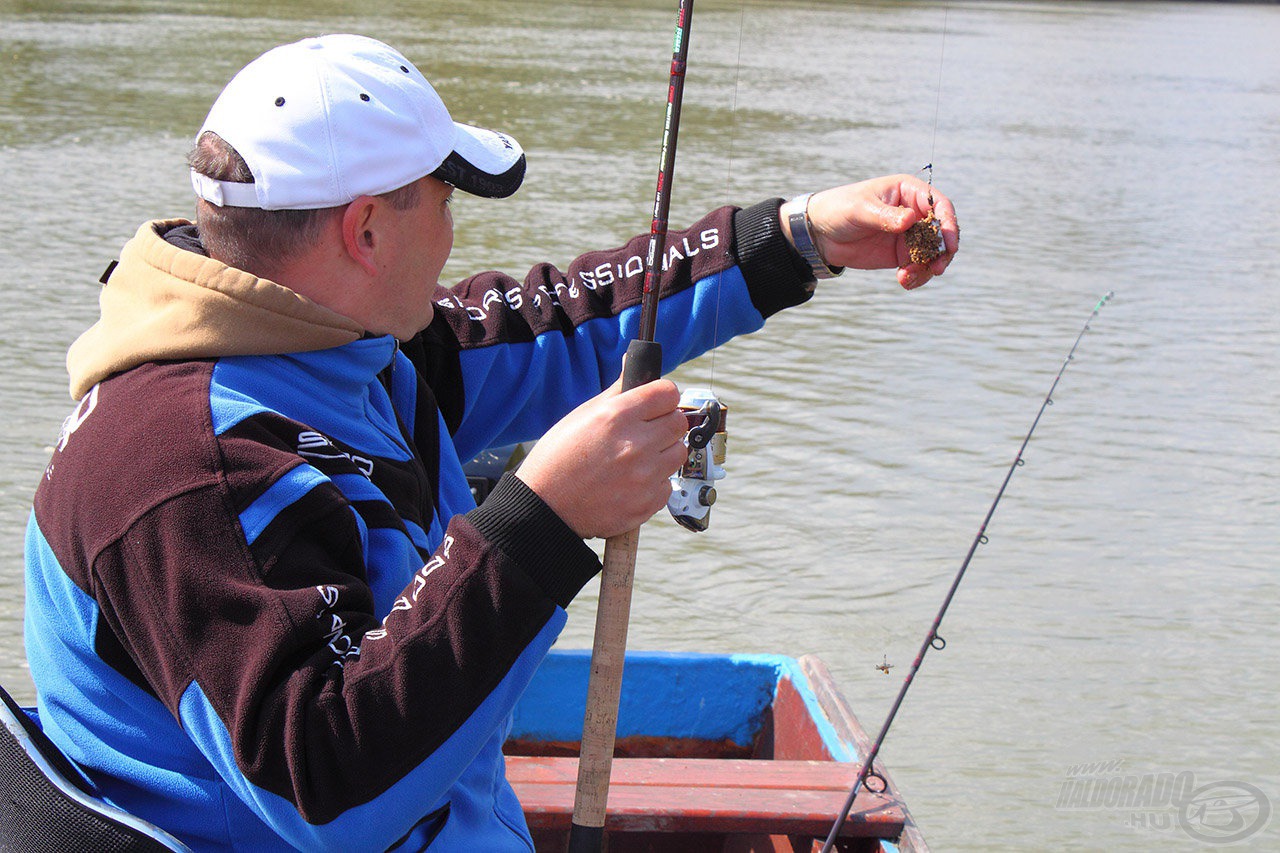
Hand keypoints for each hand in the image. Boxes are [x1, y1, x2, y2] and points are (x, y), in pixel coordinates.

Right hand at [515, 375, 688, 539]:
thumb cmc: (558, 458)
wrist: (545, 508)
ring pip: (678, 453)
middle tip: (645, 432)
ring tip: (636, 459)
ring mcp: (644, 477)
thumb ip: (617, 391)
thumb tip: (634, 362)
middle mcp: (635, 445)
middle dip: (665, 423)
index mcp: (617, 417)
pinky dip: (654, 482)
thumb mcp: (582, 415)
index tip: (655, 404)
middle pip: (679, 422)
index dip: (662, 396)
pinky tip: (630, 482)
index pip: (667, 393)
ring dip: (663, 453)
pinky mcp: (647, 503)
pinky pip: (667, 484)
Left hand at [793, 174, 959, 289]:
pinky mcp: (900, 254)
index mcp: (908, 192)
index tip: (949, 244)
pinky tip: (904, 282)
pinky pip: (917, 266)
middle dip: (943, 252)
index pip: (938, 205)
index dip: (948, 224)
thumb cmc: (839, 209)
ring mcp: (909, 235)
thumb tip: (910, 220)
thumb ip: (885, 216)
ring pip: (932, 253)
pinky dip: (916, 276)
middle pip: (941, 232)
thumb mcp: (860, 209)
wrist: (820, 234)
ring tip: (908, 278)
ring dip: (928, 268)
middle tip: (936, 269)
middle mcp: (913, 212)